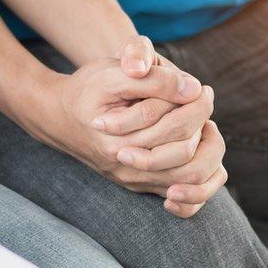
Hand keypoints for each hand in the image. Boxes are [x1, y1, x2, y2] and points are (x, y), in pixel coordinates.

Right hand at [46, 58, 222, 211]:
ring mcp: (135, 180)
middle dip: (202, 120)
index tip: (200, 86)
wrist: (63, 116)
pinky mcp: (142, 185)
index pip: (174, 125)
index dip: (195, 102)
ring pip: (190, 176)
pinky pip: (185, 195)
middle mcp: (126, 167)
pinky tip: (197, 141)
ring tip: (202, 118)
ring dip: (205, 145)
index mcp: (118, 140)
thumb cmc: (89, 89)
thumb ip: (153, 79)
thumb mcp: (113, 73)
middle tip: (204, 96)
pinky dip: (201, 169)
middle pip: (185, 151)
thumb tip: (194, 89)